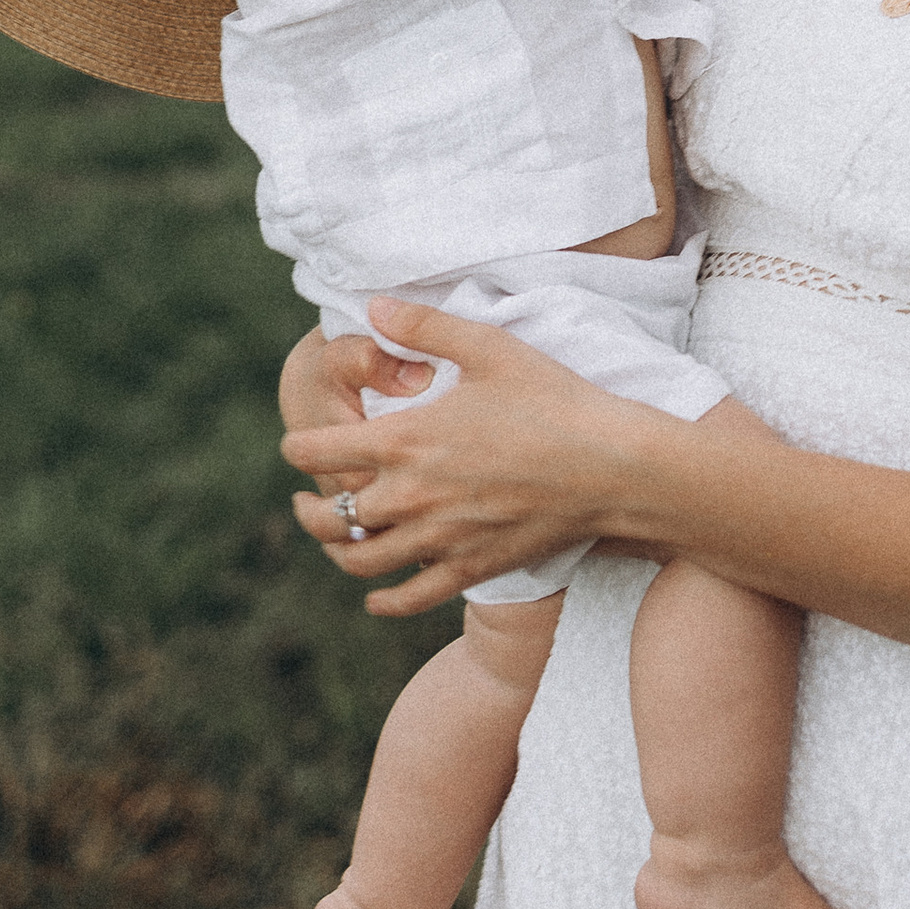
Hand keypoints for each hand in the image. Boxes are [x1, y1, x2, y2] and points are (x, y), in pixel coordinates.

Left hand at [283, 294, 660, 614]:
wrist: (613, 466)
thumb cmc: (554, 400)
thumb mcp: (488, 347)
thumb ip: (424, 326)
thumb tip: (373, 305)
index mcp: (403, 439)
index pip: (313, 452)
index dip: (296, 448)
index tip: (300, 447)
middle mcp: (410, 496)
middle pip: (326, 517)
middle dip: (307, 508)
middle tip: (307, 499)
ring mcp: (438, 539)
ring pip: (358, 561)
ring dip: (336, 551)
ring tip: (337, 539)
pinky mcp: (470, 568)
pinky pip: (408, 598)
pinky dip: (382, 602)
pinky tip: (376, 597)